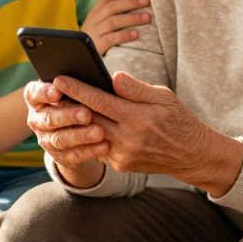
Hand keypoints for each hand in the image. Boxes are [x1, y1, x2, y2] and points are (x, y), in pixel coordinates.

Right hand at [24, 80, 107, 187]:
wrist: (79, 126)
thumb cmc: (80, 97)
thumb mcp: (81, 86)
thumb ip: (92, 81)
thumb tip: (118, 77)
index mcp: (36, 97)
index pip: (34, 93)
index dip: (45, 93)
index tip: (58, 91)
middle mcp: (37, 118)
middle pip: (49, 118)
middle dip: (68, 116)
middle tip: (87, 114)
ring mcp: (46, 139)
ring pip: (60, 139)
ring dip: (80, 135)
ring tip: (99, 132)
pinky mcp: (59, 156)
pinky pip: (72, 155)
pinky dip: (89, 151)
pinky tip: (104, 146)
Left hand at [52, 71, 242, 196]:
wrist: (191, 155)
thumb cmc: (178, 119)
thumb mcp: (163, 97)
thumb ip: (135, 89)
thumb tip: (113, 76)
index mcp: (138, 118)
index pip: (100, 101)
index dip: (77, 89)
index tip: (59, 78)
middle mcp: (128, 139)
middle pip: (89, 117)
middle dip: (68, 103)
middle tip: (51, 89)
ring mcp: (121, 155)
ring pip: (89, 134)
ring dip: (74, 119)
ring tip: (60, 103)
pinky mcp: (119, 165)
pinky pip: (97, 146)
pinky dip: (87, 133)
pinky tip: (78, 121)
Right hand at [81, 0, 150, 54]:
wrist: (80, 56)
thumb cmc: (96, 35)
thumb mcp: (99, 20)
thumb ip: (110, 6)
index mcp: (95, 11)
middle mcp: (94, 20)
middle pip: (112, 7)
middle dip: (130, 2)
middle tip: (147, 0)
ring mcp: (95, 33)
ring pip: (113, 22)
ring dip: (132, 18)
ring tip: (147, 17)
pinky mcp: (98, 47)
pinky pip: (111, 39)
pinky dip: (124, 36)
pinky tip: (136, 34)